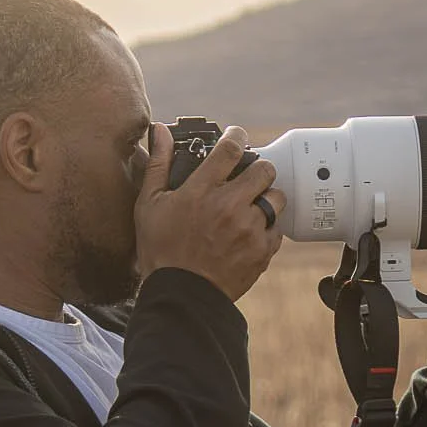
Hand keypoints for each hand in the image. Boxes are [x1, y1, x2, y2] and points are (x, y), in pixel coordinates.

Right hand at [133, 124, 285, 301]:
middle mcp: (229, 205)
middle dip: (257, 170)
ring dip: (265, 199)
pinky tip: (249, 233)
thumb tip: (160, 131)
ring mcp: (249, 229)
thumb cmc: (160, 251)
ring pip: (276, 198)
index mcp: (202, 190)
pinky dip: (267, 228)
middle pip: (264, 169)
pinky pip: (277, 229)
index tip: (237, 137)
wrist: (179, 295)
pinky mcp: (261, 251)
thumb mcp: (149, 204)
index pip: (231, 148)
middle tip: (247, 179)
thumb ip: (158, 163)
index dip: (237, 136)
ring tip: (249, 209)